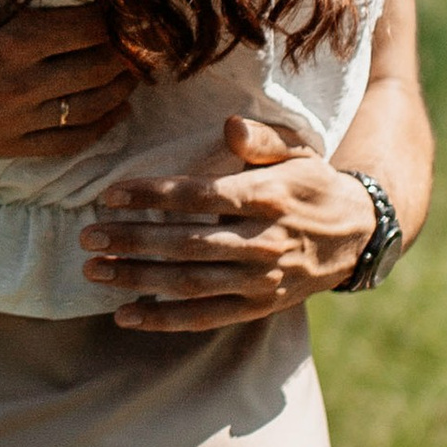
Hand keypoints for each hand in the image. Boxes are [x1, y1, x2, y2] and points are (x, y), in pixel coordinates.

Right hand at [0, 0, 140, 159]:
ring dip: (120, 89)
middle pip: (99, 69)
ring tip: (131, 70)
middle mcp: (16, 88)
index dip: (113, 16)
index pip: (88, 29)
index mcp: (7, 43)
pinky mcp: (2, 147)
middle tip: (136, 38)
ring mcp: (11, 123)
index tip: (121, 6)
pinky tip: (113, 112)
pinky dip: (98, 129)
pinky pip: (66, 144)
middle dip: (125, 51)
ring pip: (91, 109)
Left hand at [79, 112, 374, 329]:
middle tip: (87, 236)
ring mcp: (262, 280)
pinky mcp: (259, 306)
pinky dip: (165, 321)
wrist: (358, 234)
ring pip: (191, 284)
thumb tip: (229, 126)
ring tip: (94, 271)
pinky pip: (206, 318)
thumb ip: (261, 138)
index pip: (201, 197)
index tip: (110, 195)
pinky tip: (126, 316)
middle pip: (187, 244)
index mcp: (270, 198)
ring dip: (138, 279)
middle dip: (132, 241)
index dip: (153, 196)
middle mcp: (265, 242)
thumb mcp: (298, 150)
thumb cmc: (313, 183)